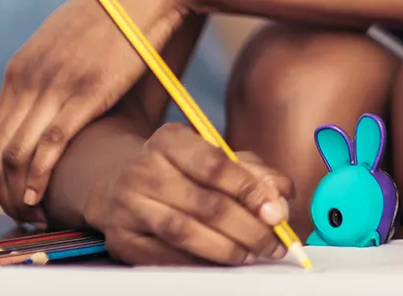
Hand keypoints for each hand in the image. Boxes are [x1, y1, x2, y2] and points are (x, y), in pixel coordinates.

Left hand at [0, 0, 198, 222]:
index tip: (18, 194)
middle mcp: (27, 76)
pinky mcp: (83, 92)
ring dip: (18, 192)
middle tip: (23, 215)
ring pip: (13, 154)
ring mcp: (53, 84)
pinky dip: (38, 179)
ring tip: (35, 214)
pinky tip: (42, 198)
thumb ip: (62, 70)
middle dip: (3, 190)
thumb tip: (71, 101)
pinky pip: (46, 147)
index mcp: (21, 67)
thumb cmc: (125, 13)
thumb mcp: (77, 42)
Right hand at [85, 124, 293, 265]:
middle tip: (273, 243)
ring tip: (252, 254)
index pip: (215, 164)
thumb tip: (282, 195)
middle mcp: (142, 169)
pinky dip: (198, 262)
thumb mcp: (217, 158)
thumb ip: (255, 173)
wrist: (121, 187)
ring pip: (184, 232)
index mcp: (169, 139)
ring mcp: (126, 205)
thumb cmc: (182, 172)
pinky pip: (164, 256)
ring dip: (226, 248)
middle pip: (204, 203)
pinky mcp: (120, 239)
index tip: (277, 212)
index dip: (251, 190)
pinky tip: (222, 263)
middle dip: (247, 228)